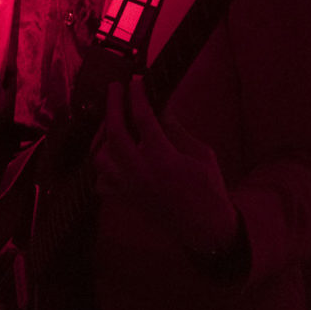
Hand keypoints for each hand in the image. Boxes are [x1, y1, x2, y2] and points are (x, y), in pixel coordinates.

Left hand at [94, 76, 239, 254]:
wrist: (206, 229)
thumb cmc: (209, 189)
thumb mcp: (200, 153)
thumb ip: (175, 130)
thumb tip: (159, 106)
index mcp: (163, 159)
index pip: (143, 118)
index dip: (138, 95)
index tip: (137, 80)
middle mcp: (140, 173)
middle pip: (115, 133)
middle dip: (113, 105)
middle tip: (115, 87)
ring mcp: (129, 188)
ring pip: (101, 157)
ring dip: (103, 136)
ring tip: (112, 121)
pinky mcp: (126, 200)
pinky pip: (101, 182)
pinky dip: (103, 167)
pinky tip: (113, 156)